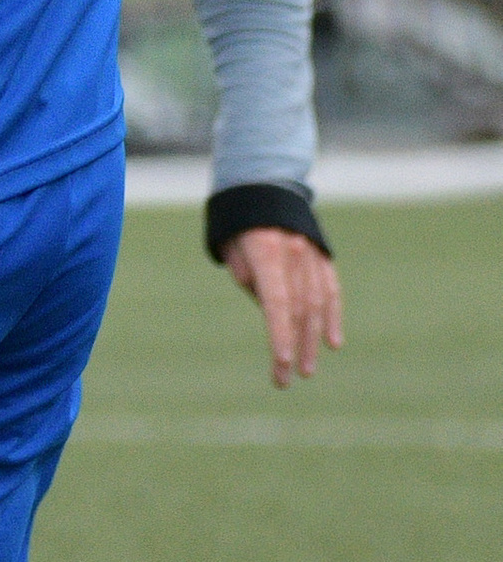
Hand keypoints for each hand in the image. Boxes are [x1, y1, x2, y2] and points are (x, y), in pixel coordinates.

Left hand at [223, 226, 342, 386]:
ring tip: (307, 368)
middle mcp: (294, 254)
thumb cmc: (238, 221)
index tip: (280, 362)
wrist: (265, 183)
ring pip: (317, 304)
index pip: (276, 302)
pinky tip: (332, 342)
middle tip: (287, 377)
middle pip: (298, 310)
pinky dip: (332, 318)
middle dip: (294, 347)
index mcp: (267, 251)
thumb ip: (245, 274)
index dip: (279, 334)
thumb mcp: (229, 244)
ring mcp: (312, 255)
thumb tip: (266, 304)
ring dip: (312, 340)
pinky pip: (330, 291)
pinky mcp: (323, 257)